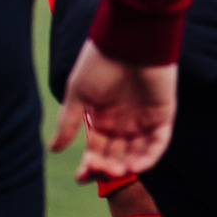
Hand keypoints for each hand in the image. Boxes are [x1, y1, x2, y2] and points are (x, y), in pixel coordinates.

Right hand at [51, 40, 177, 184]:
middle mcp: (123, 122)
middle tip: (97, 170)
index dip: (90, 166)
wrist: (129, 38)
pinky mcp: (163, 114)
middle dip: (106, 169)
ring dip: (125, 166)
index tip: (80, 177)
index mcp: (103, 118)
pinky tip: (134, 165)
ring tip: (113, 170)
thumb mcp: (78, 93)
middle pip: (116, 156)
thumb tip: (53, 150)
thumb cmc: (100, 61)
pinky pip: (158, 143)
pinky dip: (149, 157)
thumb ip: (69, 122)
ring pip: (136, 153)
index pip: (97, 151)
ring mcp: (144, 119)